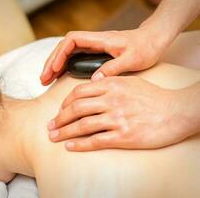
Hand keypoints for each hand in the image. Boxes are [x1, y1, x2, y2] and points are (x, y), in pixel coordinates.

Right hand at [40, 29, 165, 85]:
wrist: (153, 40)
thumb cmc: (146, 47)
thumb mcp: (133, 59)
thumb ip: (114, 68)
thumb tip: (94, 80)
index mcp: (101, 40)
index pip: (72, 41)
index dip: (60, 54)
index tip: (55, 69)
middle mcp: (94, 41)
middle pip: (64, 47)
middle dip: (52, 61)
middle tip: (43, 79)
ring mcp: (93, 47)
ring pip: (67, 52)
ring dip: (55, 64)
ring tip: (46, 79)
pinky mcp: (95, 52)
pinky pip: (74, 57)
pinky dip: (64, 66)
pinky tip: (59, 76)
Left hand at [48, 77, 198, 150]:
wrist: (177, 111)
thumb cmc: (154, 96)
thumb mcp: (131, 81)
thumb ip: (110, 82)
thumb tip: (92, 85)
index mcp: (112, 85)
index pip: (79, 92)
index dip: (65, 102)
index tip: (59, 111)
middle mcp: (112, 100)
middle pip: (76, 109)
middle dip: (59, 118)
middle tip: (50, 126)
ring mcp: (117, 118)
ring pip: (82, 125)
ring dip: (64, 132)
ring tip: (54, 137)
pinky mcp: (124, 136)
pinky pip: (96, 140)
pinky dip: (80, 144)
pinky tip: (70, 146)